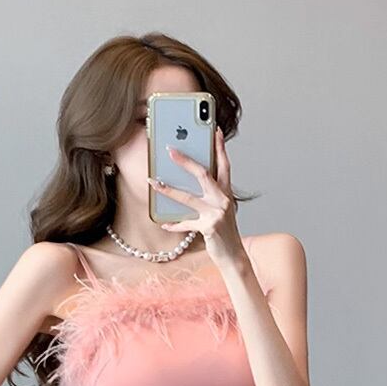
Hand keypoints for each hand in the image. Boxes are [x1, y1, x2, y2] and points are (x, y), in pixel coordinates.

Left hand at [146, 126, 243, 265]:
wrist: (233, 256)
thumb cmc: (223, 232)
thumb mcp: (219, 210)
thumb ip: (209, 195)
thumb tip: (187, 183)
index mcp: (226, 192)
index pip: (224, 164)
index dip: (220, 147)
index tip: (215, 129)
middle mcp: (223, 199)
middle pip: (203, 173)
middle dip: (185, 160)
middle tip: (169, 150)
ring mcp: (216, 213)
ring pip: (188, 197)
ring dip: (168, 189)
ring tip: (153, 182)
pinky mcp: (209, 227)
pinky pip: (186, 224)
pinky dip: (174, 224)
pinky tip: (163, 223)